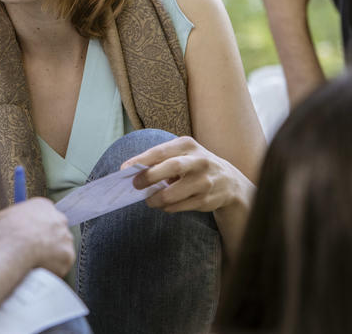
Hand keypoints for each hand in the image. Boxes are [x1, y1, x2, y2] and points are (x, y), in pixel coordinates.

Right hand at [0, 198, 73, 276]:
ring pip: (60, 249)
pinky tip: (39, 269)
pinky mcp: (68, 255)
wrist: (16, 244)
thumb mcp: (5, 216)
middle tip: (35, 251)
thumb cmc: (7, 230)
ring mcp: (66, 237)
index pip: (46, 216)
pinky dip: (52, 270)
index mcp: (43, 206)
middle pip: (57, 231)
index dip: (39, 228)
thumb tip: (10, 227)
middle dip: (49, 241)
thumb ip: (15, 219)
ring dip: (51, 256)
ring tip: (34, 262)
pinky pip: (61, 265)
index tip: (33, 237)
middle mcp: (59, 219)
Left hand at [121, 136, 249, 213]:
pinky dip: (168, 207)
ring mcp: (205, 181)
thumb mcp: (181, 153)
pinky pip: (180, 206)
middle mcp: (199, 161)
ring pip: (174, 193)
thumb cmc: (193, 164)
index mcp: (187, 145)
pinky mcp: (207, 200)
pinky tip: (164, 205)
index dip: (140, 161)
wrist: (227, 180)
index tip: (124, 169)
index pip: (160, 151)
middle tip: (135, 185)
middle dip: (149, 177)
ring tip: (149, 200)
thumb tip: (131, 171)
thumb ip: (159, 159)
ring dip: (156, 199)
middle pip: (171, 167)